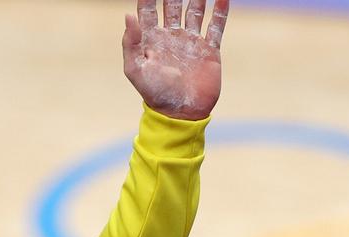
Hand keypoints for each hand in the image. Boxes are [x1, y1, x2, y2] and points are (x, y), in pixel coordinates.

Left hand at [122, 0, 228, 120]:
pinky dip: (220, 11)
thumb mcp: (136, 70)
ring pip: (195, 11)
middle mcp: (171, 37)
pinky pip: (216, 26)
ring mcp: (191, 42)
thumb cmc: (154, 94)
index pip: (148, 11)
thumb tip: (128, 15)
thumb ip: (130, 43)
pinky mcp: (209, 50)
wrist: (181, 112)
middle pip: (173, 6)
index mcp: (152, 41)